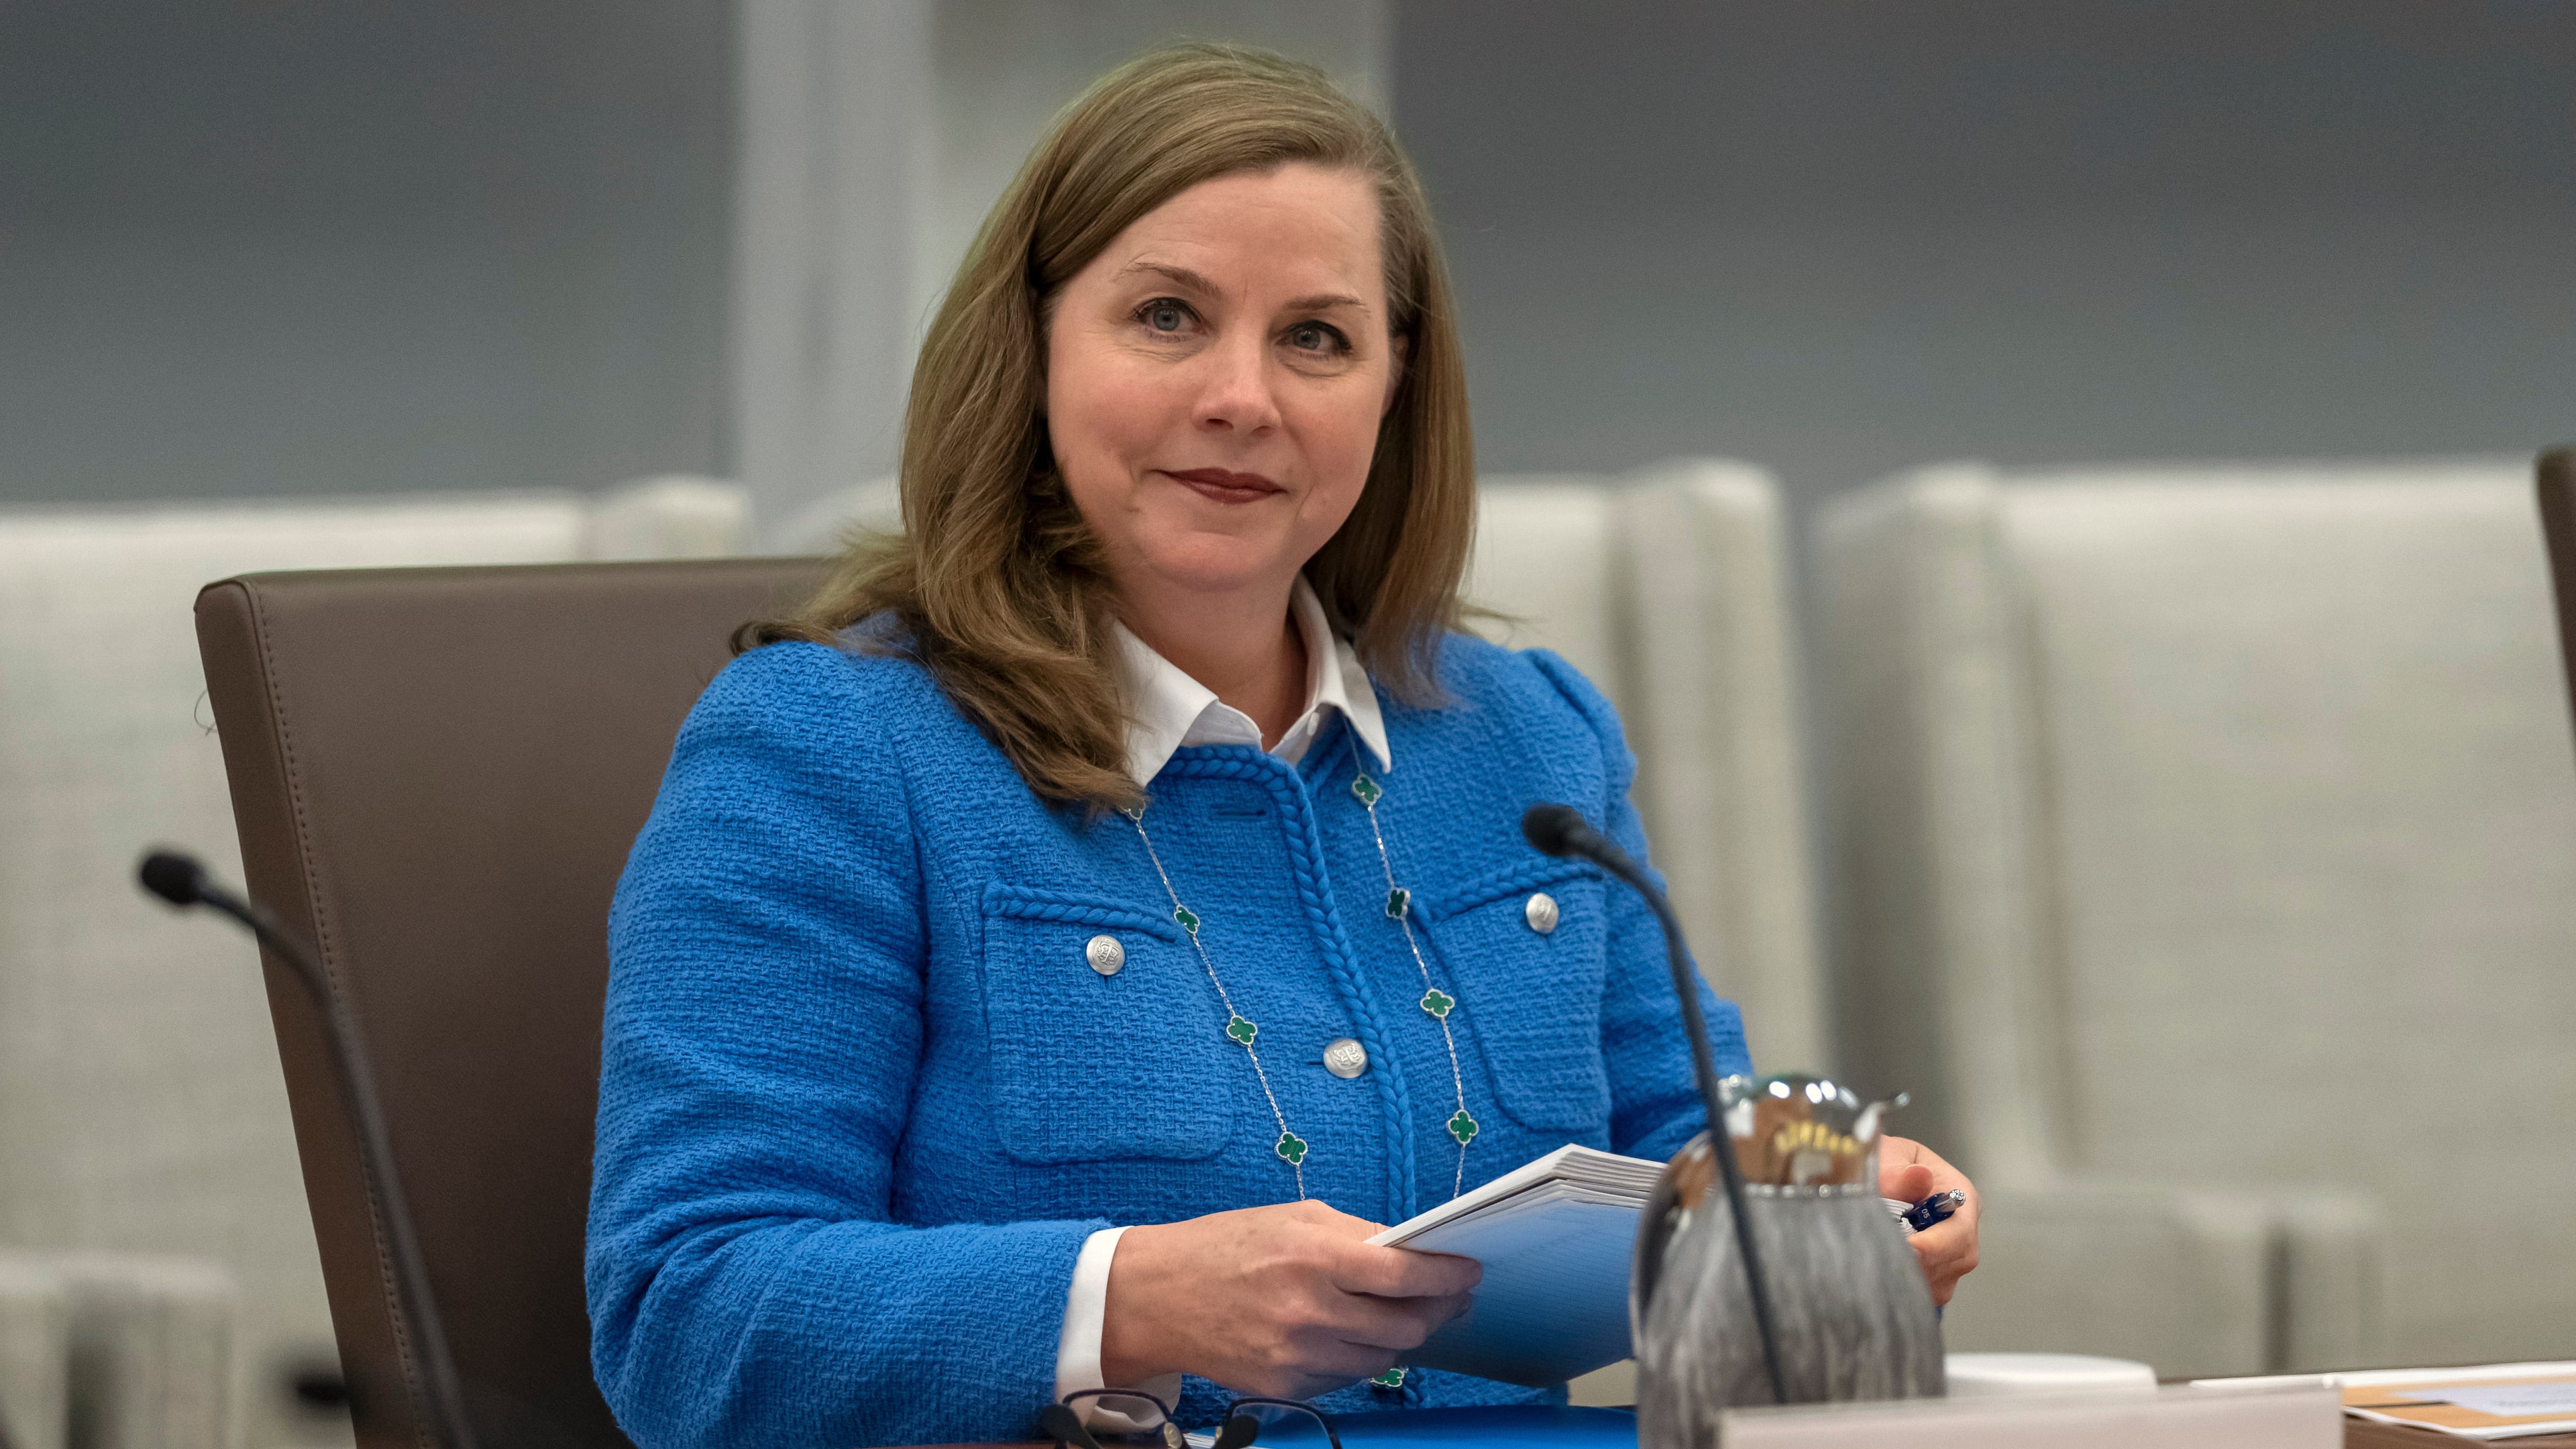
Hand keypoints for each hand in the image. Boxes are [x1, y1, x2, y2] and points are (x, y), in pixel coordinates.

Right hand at [1099, 1200, 1481, 1398]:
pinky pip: (1347, 1377)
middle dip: (1437, 1311)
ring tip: (1399, 1314)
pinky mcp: (1285, 1385)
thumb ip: (1356, 1235)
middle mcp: (1310, 1311)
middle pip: (1406, 1325)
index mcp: (1314, 1256)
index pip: (1406, 1274)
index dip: (1448, 1276)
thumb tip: (1409, 1253)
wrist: (1158, 1296)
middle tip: (1449, 1298)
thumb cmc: (1226, 1246)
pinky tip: (1349, 1334)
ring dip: (1399, 1337)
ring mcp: (1298, 1355)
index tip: (1468, 1273)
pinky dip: (1358, 1357)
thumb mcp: (1294, 1218)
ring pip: (1383, 1358)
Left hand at [1877, 1134, 1979, 1305]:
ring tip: (1875, 1262)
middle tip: (1880, 1261)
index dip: (1933, 1245)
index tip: (1906, 1249)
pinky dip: (1902, 1286)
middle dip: (1917, 1265)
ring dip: (1907, 1277)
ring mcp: (1952, 1259)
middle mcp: (1963, 1232)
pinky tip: (1879, 1272)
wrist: (1880, 1177)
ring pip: (1938, 1283)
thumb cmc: (1890, 1163)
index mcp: (1962, 1198)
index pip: (1959, 1231)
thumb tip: (1920, 1177)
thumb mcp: (1891, 1156)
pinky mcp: (1935, 1277)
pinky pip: (1924, 1292)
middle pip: (1952, 1263)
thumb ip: (1901, 1173)